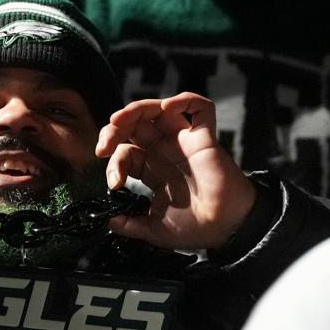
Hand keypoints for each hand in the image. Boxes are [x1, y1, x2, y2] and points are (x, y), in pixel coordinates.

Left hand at [95, 92, 255, 249]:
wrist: (226, 229)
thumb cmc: (196, 228)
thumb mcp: (153, 229)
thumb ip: (129, 223)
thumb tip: (106, 220)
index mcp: (153, 169)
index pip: (125, 152)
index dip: (115, 163)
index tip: (115, 183)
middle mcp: (165, 151)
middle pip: (135, 125)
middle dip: (114, 129)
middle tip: (104, 146)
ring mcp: (184, 141)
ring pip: (158, 109)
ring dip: (135, 109)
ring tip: (119, 120)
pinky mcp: (204, 137)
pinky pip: (200, 108)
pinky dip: (184, 101)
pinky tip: (167, 109)